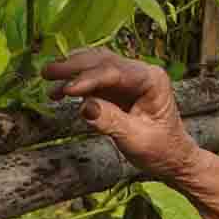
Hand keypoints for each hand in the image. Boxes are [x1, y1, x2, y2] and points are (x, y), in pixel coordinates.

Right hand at [43, 48, 199, 180]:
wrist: (172, 157)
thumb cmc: (161, 149)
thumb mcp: (136, 140)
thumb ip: (111, 122)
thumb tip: (84, 107)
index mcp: (152, 80)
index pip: (116, 72)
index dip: (90, 79)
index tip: (68, 90)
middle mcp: (140, 72)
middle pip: (103, 61)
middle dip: (74, 66)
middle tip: (47, 72)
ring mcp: (127, 78)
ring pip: (95, 64)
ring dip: (70, 69)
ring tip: (47, 77)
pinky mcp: (116, 88)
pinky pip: (92, 78)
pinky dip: (74, 82)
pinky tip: (58, 91)